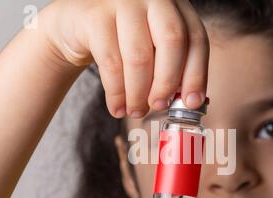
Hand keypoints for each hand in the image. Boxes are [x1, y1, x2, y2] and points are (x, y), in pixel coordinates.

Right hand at [41, 0, 209, 117]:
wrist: (75, 24)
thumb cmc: (122, 41)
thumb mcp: (152, 47)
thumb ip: (172, 66)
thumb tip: (188, 101)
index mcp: (174, 5)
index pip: (196, 38)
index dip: (197, 73)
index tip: (192, 102)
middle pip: (172, 41)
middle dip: (167, 82)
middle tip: (158, 106)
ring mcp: (122, 2)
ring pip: (139, 56)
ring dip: (138, 93)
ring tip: (135, 111)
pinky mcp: (95, 16)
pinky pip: (111, 62)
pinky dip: (116, 92)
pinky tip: (117, 107)